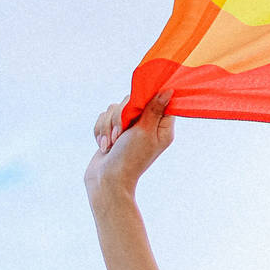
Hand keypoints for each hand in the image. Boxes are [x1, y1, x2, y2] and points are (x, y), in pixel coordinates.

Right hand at [84, 91, 173, 205]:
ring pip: (113, 108)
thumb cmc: (130, 158)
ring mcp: (128, 128)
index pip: (159, 100)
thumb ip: (154, 109)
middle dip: (120, 116)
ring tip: (110, 144)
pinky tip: (104, 147)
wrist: (107, 180)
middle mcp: (146, 125)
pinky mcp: (112, 131)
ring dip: (108, 126)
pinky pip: (102, 117)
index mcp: (161, 127)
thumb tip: (169, 90)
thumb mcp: (145, 131)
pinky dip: (100, 131)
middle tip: (120, 133)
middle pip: (132, 100)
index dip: (148, 97)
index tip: (137, 102)